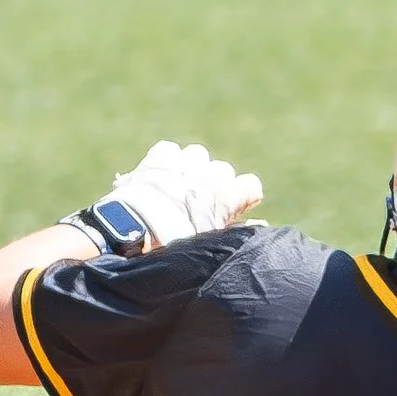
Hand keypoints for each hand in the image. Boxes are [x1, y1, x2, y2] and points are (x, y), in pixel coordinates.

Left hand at [103, 141, 262, 247]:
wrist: (134, 230)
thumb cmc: (173, 244)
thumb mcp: (209, 241)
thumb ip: (237, 230)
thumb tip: (262, 225)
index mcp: (227, 196)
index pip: (251, 185)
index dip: (241, 197)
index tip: (230, 208)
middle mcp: (211, 174)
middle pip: (222, 171)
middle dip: (212, 184)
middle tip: (194, 204)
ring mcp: (186, 162)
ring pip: (197, 156)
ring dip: (190, 169)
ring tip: (174, 189)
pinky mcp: (161, 155)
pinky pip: (169, 151)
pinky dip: (164, 162)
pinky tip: (156, 179)